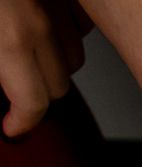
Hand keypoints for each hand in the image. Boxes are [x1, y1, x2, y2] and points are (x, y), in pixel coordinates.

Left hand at [0, 0, 84, 136]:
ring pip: (75, 58)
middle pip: (60, 86)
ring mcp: (57, 8)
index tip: (12, 127)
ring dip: (57, 66)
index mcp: (11, 39)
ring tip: (29, 59)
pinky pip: (81, 26)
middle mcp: (39, 25)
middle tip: (15, 92)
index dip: (21, 123)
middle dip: (37, 94)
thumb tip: (4, 91)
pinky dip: (69, 34)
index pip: (32, 104)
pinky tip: (46, 31)